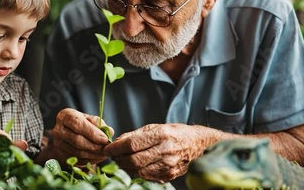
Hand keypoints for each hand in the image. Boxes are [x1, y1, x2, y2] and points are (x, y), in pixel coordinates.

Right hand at [52, 108, 113, 165]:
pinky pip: (77, 160)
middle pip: (77, 141)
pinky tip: (98, 157)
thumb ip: (99, 123)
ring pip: (78, 152)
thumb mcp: (89, 118)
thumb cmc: (81, 122)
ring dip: (94, 155)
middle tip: (107, 148)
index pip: (78, 124)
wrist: (68, 131)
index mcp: (65, 116)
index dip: (92, 133)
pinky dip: (90, 160)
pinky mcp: (61, 155)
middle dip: (95, 146)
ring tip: (105, 153)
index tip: (105, 139)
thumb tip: (110, 132)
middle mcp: (58, 130)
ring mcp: (58, 144)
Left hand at [103, 123, 219, 181]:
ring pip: (139, 171)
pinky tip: (136, 166)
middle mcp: (166, 150)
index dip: (117, 148)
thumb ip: (134, 135)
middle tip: (113, 157)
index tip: (108, 149)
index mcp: (161, 135)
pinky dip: (138, 172)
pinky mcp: (170, 175)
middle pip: (134, 160)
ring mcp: (169, 164)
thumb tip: (117, 142)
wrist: (196, 143)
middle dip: (119, 159)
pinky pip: (148, 177)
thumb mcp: (154, 127)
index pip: (132, 144)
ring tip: (123, 161)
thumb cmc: (173, 133)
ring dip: (127, 167)